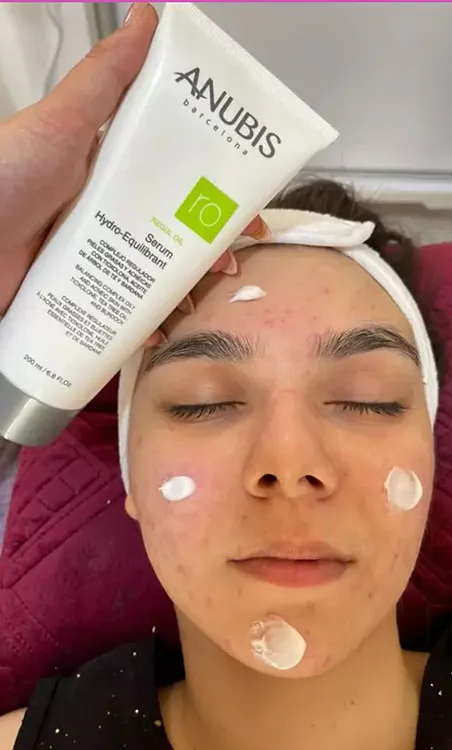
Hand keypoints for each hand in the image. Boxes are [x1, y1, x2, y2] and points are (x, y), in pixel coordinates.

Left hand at [0, 2, 268, 319]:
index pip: (179, 181)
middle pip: (175, 233)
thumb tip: (147, 19)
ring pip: (156, 276)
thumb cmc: (4, 181)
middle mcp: (109, 215)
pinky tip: (166, 331)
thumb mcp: (60, 123)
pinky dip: (150, 324)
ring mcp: (97, 258)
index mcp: (111, 172)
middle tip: (231, 264)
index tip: (246, 212)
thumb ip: (104, 79)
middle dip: (210, 250)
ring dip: (187, 291)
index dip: (217, 196)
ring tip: (202, 301)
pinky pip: (126, 313)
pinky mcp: (83, 295)